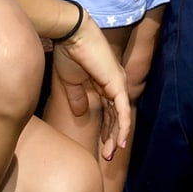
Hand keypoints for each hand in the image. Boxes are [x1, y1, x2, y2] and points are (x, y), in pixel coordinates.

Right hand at [50, 18, 132, 159]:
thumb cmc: (70, 53)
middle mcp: (115, 84)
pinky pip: (122, 111)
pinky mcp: (117, 85)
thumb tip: (80, 113)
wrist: (73, 35)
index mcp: (105, 83)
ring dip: (117, 137)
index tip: (103, 146)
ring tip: (111, 154)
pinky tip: (121, 142)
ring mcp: (118, 84)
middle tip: (108, 156)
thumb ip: (77, 97)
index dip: (107, 129)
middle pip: (117, 117)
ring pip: (121, 117)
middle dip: (113, 137)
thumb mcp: (71, 82)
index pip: (110, 111)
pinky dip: (122, 127)